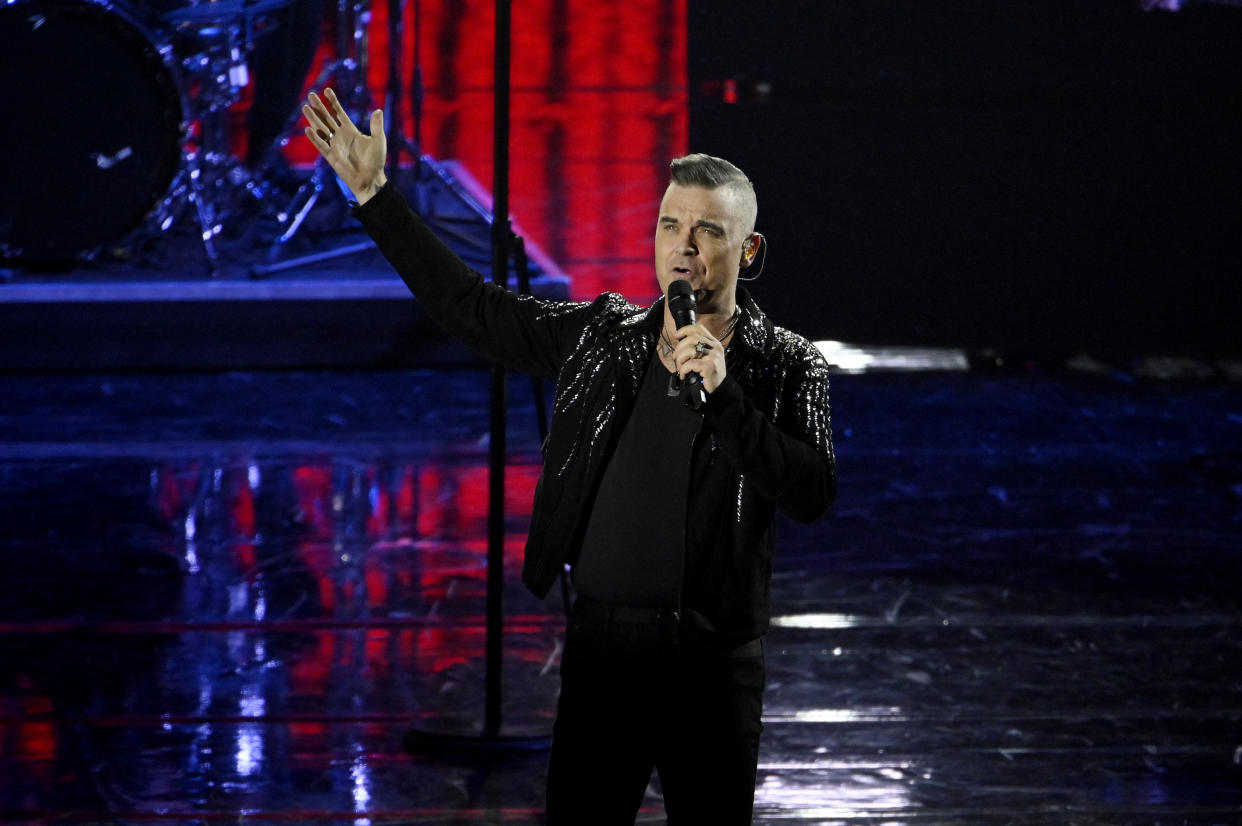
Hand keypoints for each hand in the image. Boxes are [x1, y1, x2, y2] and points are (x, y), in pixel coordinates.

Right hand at [302, 88, 386, 203]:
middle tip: (310, 95)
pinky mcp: (331, 156)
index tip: (326, 90)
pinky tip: (308, 129)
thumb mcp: (378, 140)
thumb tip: (378, 110)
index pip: (339, 112)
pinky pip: (321, 145)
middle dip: (319, 107)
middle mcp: (340, 136)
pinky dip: (315, 138)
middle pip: (326, 118)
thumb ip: (376, 126)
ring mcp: (334, 145)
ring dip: (313, 119)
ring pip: (321, 129)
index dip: (333, 102)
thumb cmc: (376, 161)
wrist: (371, 179)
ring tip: (305, 107)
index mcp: (350, 130)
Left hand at [672, 323, 726, 393]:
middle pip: (692, 338)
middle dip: (679, 348)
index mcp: (714, 344)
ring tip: (680, 367)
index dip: (685, 330)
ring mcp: (713, 357)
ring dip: (680, 360)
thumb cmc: (712, 374)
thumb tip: (680, 344)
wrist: (721, 388)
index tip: (676, 335)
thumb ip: (699, 349)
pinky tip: (684, 375)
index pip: (699, 329)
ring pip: (690, 350)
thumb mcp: (708, 357)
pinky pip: (690, 364)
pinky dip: (683, 370)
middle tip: (676, 357)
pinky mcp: (709, 367)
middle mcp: (715, 348)